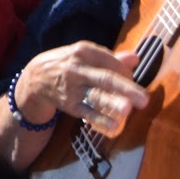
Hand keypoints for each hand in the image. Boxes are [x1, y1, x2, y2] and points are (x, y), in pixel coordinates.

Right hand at [13, 42, 148, 138]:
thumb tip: (136, 58)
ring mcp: (73, 88)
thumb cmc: (67, 64)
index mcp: (84, 51)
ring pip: (95, 96)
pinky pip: (87, 112)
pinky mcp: (70, 104)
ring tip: (127, 110)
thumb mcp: (83, 54)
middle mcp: (78, 69)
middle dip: (125, 88)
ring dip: (111, 104)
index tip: (134, 81)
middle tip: (144, 99)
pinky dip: (100, 120)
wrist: (35, 78)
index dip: (127, 73)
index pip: (111, 62)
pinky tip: (113, 126)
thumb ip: (111, 57)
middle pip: (105, 78)